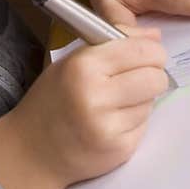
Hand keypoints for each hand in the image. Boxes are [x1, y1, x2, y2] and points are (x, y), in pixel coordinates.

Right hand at [0, 28, 167, 188]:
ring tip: (116, 103)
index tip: (149, 55)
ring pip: (152, 102)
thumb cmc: (53, 99)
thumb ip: (115, 42)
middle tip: (139, 77)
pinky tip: (113, 122)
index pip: (141, 51)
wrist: (33, 151)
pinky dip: (135, 121)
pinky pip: (145, 125)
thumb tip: (156, 36)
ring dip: (142, 100)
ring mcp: (109, 126)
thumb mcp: (74, 60)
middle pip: (155, 78)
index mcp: (84, 66)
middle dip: (153, 76)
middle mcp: (97, 96)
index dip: (152, 51)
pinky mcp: (119, 150)